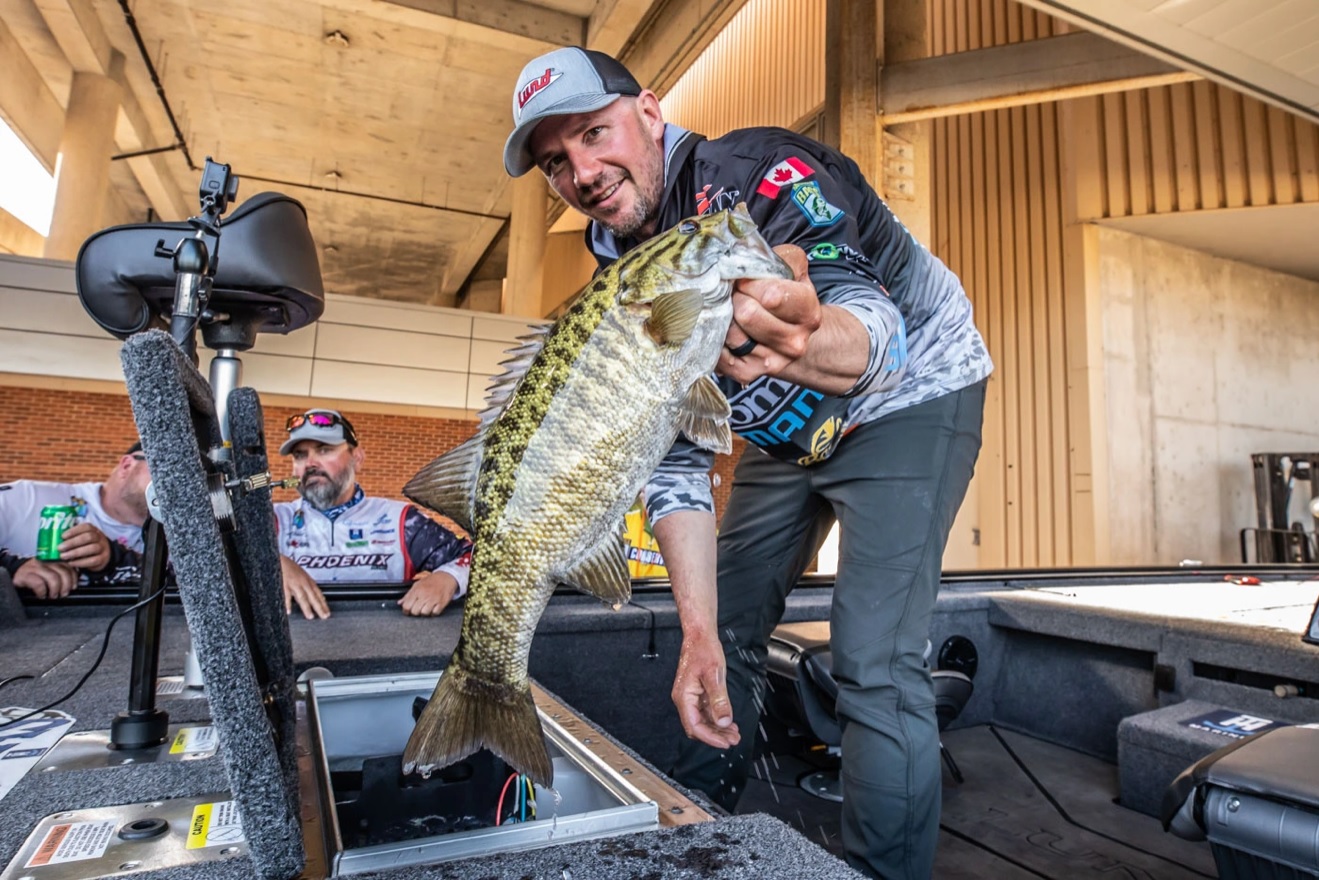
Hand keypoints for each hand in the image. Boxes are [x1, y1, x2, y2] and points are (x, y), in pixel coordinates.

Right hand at [13, 558, 77, 598]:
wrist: (15, 573)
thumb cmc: (35, 574)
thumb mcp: (50, 570)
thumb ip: (62, 572)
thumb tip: (76, 581)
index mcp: (54, 559)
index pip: (70, 566)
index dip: (74, 578)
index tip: (73, 586)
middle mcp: (46, 561)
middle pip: (63, 572)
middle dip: (66, 586)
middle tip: (63, 594)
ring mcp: (35, 567)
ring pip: (53, 578)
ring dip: (55, 590)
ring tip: (53, 595)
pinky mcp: (25, 575)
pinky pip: (39, 584)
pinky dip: (42, 592)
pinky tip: (42, 595)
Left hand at [57, 523, 111, 570]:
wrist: (102, 556)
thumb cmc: (86, 545)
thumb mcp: (82, 538)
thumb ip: (71, 537)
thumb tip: (54, 537)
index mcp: (93, 530)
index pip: (86, 527)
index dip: (74, 531)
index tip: (62, 536)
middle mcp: (99, 537)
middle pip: (89, 537)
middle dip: (72, 542)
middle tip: (60, 548)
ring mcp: (103, 548)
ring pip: (92, 548)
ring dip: (75, 552)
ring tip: (63, 556)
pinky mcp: (103, 559)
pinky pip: (93, 560)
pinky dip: (80, 562)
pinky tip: (71, 563)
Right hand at [280, 555, 329, 619]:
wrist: (280, 559)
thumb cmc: (290, 567)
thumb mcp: (303, 575)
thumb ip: (308, 585)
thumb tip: (315, 595)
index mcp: (308, 581)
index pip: (318, 594)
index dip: (323, 604)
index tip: (327, 612)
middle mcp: (303, 583)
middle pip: (313, 597)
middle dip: (319, 607)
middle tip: (324, 616)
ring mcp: (294, 584)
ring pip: (302, 597)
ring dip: (307, 607)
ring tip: (310, 616)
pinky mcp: (284, 585)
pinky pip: (286, 596)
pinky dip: (287, 604)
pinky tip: (289, 611)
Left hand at [398, 572, 457, 616]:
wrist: (446, 577)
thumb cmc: (431, 581)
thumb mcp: (417, 585)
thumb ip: (408, 595)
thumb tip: (400, 603)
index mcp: (417, 590)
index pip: (406, 606)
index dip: (406, 610)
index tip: (408, 610)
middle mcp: (424, 595)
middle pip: (415, 612)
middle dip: (415, 612)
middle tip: (418, 608)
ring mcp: (433, 599)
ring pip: (424, 613)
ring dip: (425, 612)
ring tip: (426, 607)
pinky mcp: (441, 603)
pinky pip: (435, 613)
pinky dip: (434, 612)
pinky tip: (433, 607)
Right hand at [671, 632, 739, 748]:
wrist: (700, 635)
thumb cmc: (703, 649)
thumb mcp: (714, 675)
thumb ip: (719, 700)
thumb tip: (723, 721)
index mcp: (684, 696)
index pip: (694, 726)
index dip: (710, 737)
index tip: (725, 742)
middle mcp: (684, 699)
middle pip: (697, 726)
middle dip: (715, 735)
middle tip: (733, 740)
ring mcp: (690, 697)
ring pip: (702, 720)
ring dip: (717, 728)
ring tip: (733, 733)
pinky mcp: (696, 693)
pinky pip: (705, 712)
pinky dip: (717, 718)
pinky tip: (728, 721)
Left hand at [718, 244, 818, 382]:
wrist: (795, 336)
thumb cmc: (788, 296)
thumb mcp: (794, 269)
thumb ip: (778, 256)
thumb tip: (746, 251)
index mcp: (807, 312)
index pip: (770, 296)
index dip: (751, 282)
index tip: (746, 279)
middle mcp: (793, 342)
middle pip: (747, 314)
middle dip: (736, 298)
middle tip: (736, 294)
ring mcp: (771, 361)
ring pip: (730, 333)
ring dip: (724, 317)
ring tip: (729, 310)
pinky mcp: (748, 373)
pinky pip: (719, 354)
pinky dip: (715, 339)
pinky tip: (722, 329)